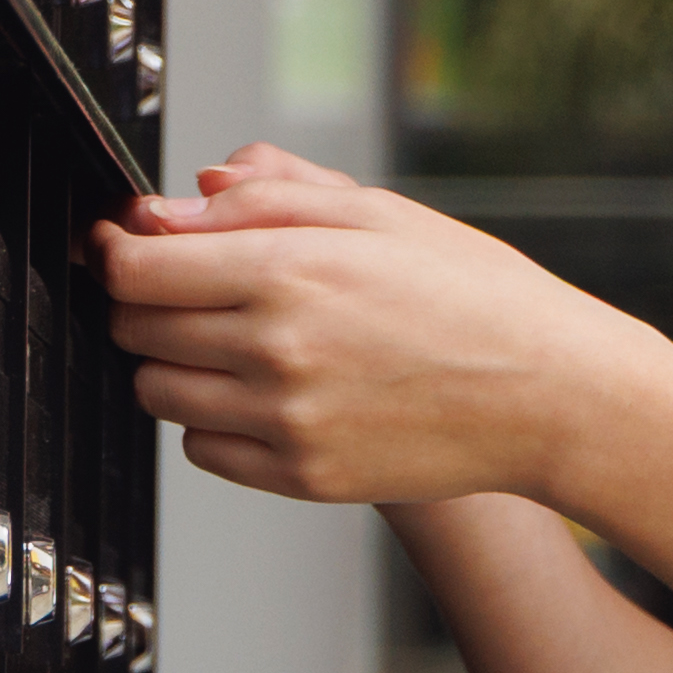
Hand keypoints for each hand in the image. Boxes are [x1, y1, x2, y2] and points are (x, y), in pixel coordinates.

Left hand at [96, 147, 634, 512]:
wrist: (555, 395)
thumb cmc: (476, 294)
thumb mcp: (379, 214)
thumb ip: (269, 196)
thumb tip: (175, 201)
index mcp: (290, 270)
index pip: (135, 266)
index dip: (117, 250)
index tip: (129, 244)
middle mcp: (277, 350)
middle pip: (133, 328)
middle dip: (147, 303)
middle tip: (195, 290)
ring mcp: (287, 422)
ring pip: (157, 392)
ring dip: (174, 363)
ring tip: (237, 343)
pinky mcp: (303, 476)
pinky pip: (203, 448)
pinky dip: (215, 420)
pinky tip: (270, 393)